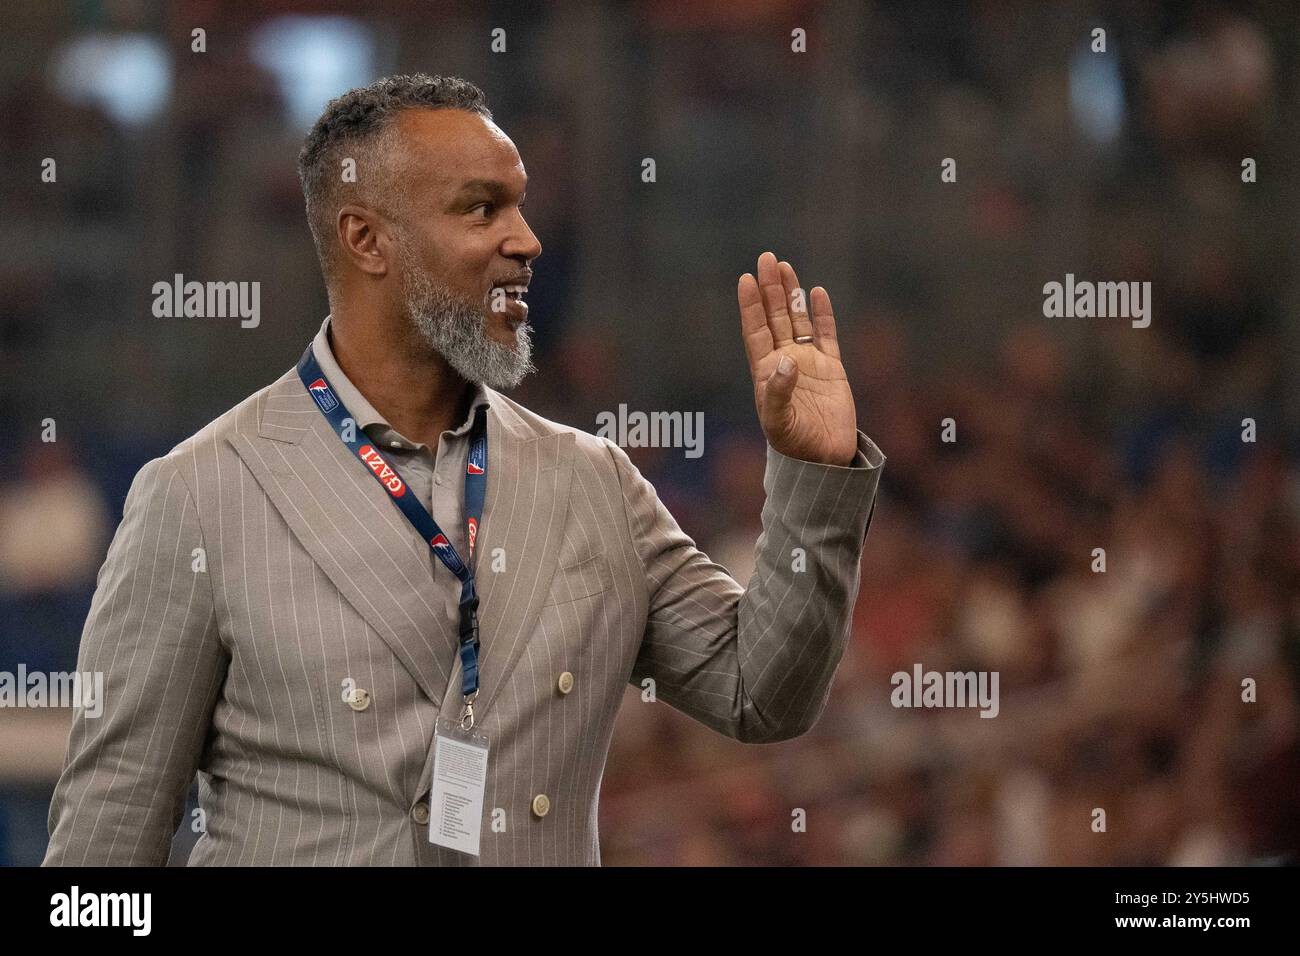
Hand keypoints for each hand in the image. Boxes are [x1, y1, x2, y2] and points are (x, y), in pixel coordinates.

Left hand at [738, 252, 857, 465]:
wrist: (824, 460)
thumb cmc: (795, 444)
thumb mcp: (779, 422)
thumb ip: (779, 392)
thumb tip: (786, 360)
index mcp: (766, 372)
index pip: (755, 331)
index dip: (750, 306)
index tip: (746, 280)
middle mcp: (785, 362)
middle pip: (775, 318)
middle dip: (770, 290)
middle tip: (767, 259)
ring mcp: (808, 363)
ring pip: (797, 321)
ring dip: (792, 295)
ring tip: (785, 267)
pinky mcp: (832, 369)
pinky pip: (826, 335)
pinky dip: (822, 315)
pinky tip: (817, 293)